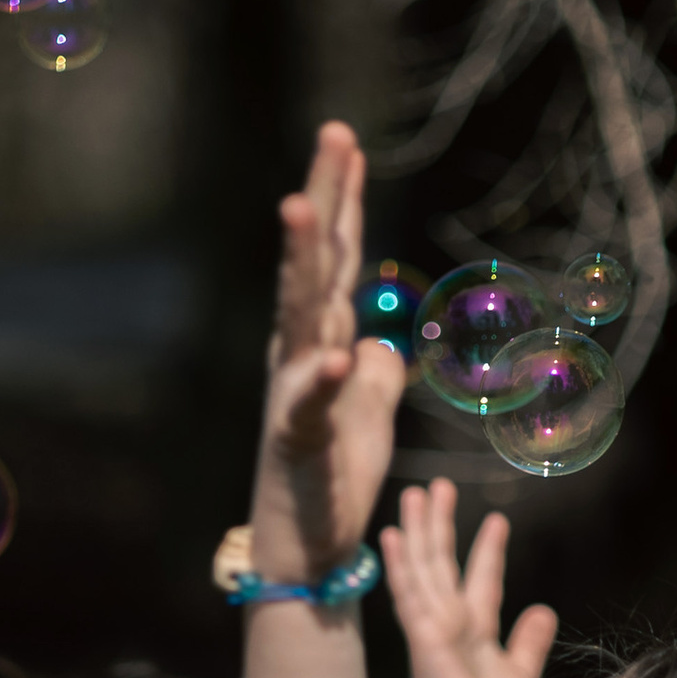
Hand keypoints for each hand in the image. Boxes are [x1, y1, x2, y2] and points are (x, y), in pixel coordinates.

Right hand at [250, 118, 406, 581]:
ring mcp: (294, 390)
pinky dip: (323, 382)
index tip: (347, 142)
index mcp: (320, 339)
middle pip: (315, 263)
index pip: (336, 258)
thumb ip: (376, 371)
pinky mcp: (299, 439)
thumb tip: (382, 344)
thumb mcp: (368, 412)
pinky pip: (310, 406)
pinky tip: (336, 356)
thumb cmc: (334, 475)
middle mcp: (299, 352)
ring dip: (300, 262)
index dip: (343, 201)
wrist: (308, 542)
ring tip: (300, 208)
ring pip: (298, 314)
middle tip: (333, 136)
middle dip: (322, 198)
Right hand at [383, 478, 559, 677]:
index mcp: (475, 629)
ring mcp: (433, 625)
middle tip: (440, 485)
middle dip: (441, 524)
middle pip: (444, 563)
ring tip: (416, 492)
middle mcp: (451, 621)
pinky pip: (408, 593)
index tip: (497, 520)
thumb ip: (530, 642)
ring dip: (418, 530)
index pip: (481, 580)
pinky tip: (392, 536)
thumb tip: (544, 611)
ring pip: (424, 567)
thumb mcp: (521, 674)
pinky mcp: (421, 635)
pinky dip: (400, 564)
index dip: (488, 550)